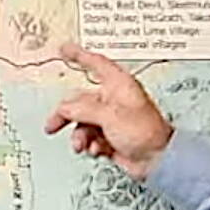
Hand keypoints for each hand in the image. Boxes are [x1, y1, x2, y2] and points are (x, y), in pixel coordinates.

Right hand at [44, 43, 173, 179]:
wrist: (156, 160)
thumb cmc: (145, 132)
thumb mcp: (110, 116)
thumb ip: (83, 110)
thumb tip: (65, 109)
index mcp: (118, 85)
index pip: (95, 63)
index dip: (79, 55)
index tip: (64, 49)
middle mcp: (113, 100)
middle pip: (80, 100)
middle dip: (67, 115)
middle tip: (53, 125)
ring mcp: (111, 119)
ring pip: (83, 122)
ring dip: (80, 135)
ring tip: (82, 145)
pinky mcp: (110, 137)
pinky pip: (90, 137)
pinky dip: (90, 145)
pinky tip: (96, 150)